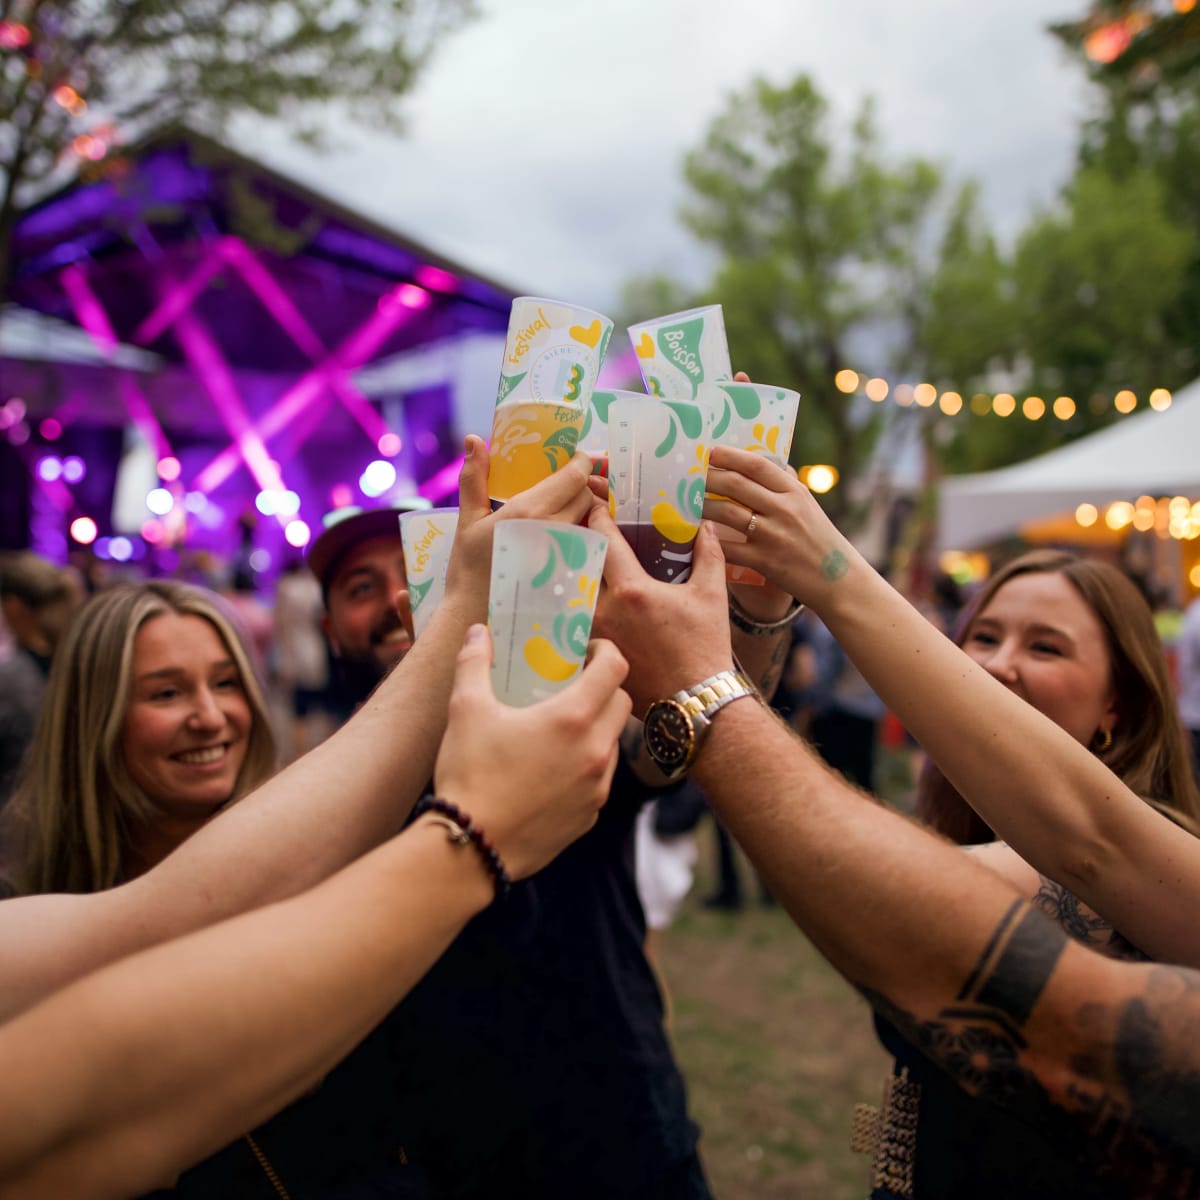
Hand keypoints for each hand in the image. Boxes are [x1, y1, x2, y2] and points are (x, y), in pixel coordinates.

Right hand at [433, 625, 631, 879]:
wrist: (469, 849)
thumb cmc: (469, 774)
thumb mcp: (466, 710)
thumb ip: (474, 663)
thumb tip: (479, 631)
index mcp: (573, 718)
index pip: (615, 668)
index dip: (605, 651)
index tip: (585, 652)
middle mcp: (595, 752)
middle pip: (622, 703)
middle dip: (604, 688)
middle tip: (573, 685)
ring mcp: (597, 788)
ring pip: (613, 743)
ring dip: (597, 728)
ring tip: (561, 728)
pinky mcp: (589, 816)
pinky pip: (600, 779)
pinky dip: (586, 765)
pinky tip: (553, 768)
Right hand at [444, 436, 594, 619]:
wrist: (476, 615)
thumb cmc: (468, 569)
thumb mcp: (468, 520)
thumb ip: (474, 479)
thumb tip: (473, 439)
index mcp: (530, 510)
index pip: (574, 476)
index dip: (581, 462)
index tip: (576, 459)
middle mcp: (554, 529)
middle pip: (586, 495)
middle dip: (580, 486)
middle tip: (566, 485)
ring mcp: (567, 553)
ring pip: (590, 520)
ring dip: (582, 511)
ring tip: (564, 511)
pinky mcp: (572, 573)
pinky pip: (588, 545)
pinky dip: (583, 535)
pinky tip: (566, 538)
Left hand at [588, 504, 732, 714]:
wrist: (693, 700)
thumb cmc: (704, 648)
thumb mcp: (711, 595)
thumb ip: (708, 554)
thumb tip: (704, 526)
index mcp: (632, 590)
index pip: (603, 540)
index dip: (598, 517)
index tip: (595, 505)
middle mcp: (605, 610)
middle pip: (578, 564)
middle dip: (578, 544)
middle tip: (579, 530)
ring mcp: (593, 635)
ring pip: (570, 594)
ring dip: (570, 576)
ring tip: (571, 562)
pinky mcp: (588, 655)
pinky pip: (571, 623)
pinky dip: (569, 608)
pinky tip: (571, 599)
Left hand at [703, 447, 862, 613]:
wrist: (838, 580)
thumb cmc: (819, 540)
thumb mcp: (807, 506)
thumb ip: (784, 485)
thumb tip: (755, 462)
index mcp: (795, 492)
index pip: (757, 465)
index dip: (730, 456)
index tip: (709, 451)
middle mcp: (784, 509)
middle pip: (736, 484)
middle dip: (707, 477)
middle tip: (687, 474)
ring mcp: (774, 535)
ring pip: (727, 513)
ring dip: (702, 505)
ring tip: (686, 501)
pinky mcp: (765, 561)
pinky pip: (728, 548)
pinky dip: (709, 541)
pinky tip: (694, 536)